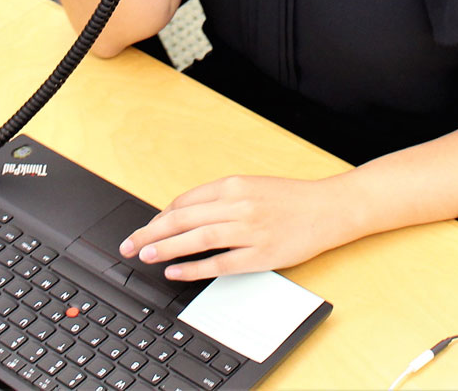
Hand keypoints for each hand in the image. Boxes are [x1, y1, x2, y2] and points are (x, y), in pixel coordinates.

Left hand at [120, 175, 352, 281]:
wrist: (329, 209)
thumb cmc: (290, 199)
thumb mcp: (252, 187)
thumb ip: (220, 198)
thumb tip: (184, 214)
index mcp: (233, 185)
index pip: (185, 201)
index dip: (159, 216)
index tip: (145, 229)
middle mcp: (238, 205)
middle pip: (183, 218)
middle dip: (150, 232)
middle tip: (128, 245)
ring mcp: (249, 230)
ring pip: (197, 239)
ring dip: (166, 248)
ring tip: (145, 256)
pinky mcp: (260, 254)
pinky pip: (220, 263)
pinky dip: (194, 268)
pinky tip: (176, 272)